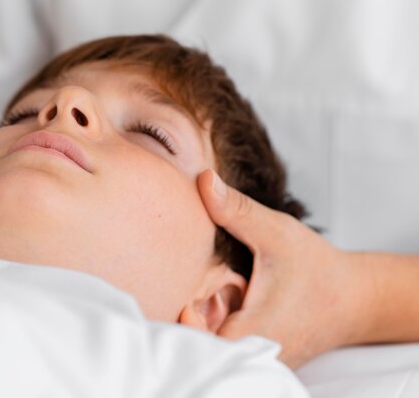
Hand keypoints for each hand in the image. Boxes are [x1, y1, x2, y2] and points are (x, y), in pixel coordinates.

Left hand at [197, 169, 364, 367]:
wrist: (352, 299)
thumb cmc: (316, 266)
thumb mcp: (276, 232)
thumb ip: (237, 210)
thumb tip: (204, 179)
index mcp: (255, 332)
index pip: (200, 344)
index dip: (186, 324)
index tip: (189, 300)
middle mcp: (254, 354)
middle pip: (201, 348)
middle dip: (194, 320)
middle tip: (203, 296)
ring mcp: (257, 359)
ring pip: (212, 349)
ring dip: (205, 325)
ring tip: (219, 301)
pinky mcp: (258, 357)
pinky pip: (225, 349)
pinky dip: (217, 330)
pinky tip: (226, 309)